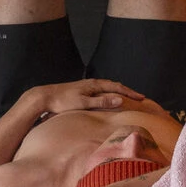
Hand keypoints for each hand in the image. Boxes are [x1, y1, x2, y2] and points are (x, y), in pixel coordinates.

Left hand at [26, 78, 147, 119]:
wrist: (44, 97)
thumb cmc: (62, 101)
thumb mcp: (84, 103)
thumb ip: (102, 101)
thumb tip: (120, 99)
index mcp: (94, 85)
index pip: (117, 87)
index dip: (130, 93)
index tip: (141, 98)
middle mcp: (91, 83)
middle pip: (114, 85)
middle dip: (127, 91)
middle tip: (139, 97)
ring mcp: (86, 86)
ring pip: (107, 87)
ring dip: (118, 91)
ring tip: (127, 97)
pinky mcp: (81, 91)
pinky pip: (100, 90)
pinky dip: (109, 93)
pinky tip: (108, 98)